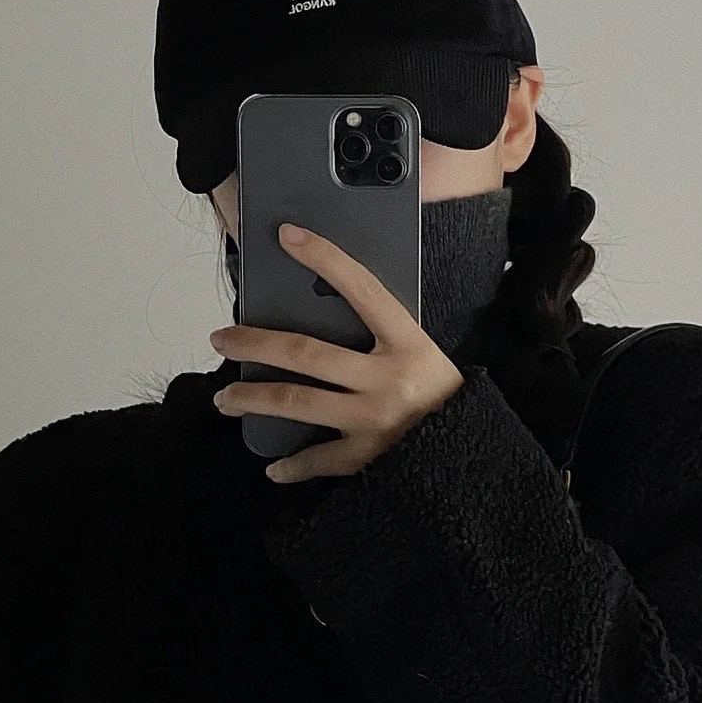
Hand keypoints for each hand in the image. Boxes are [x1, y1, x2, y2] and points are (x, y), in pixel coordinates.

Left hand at [208, 222, 464, 482]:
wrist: (478, 457)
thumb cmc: (447, 403)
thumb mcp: (423, 358)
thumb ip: (383, 339)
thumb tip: (323, 320)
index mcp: (407, 345)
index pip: (361, 289)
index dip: (324, 258)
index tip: (287, 236)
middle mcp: (388, 381)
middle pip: (304, 352)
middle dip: (254, 343)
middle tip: (223, 339)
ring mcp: (375, 421)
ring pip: (297, 402)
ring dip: (253, 398)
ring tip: (226, 398)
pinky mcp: (370, 458)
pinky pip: (320, 460)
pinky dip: (293, 465)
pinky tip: (273, 466)